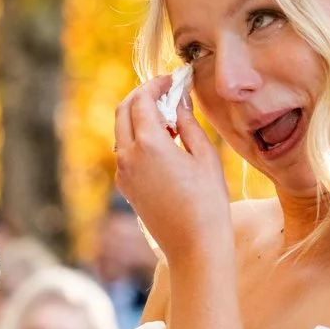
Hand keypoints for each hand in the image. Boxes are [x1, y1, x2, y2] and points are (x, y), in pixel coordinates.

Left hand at [114, 74, 231, 263]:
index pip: (141, 100)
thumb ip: (188, 123)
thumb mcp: (204, 156)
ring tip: (171, 121)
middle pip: (123, 111)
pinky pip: (126, 153)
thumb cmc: (208, 203)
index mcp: (148, 144)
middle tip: (166, 93)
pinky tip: (165, 146)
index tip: (172, 80)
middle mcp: (128, 156)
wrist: (194, 247)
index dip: (156, 85)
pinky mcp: (126, 188)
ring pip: (121, 132)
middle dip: (141, 97)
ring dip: (139, 119)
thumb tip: (179, 102)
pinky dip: (139, 140)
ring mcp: (123, 174)